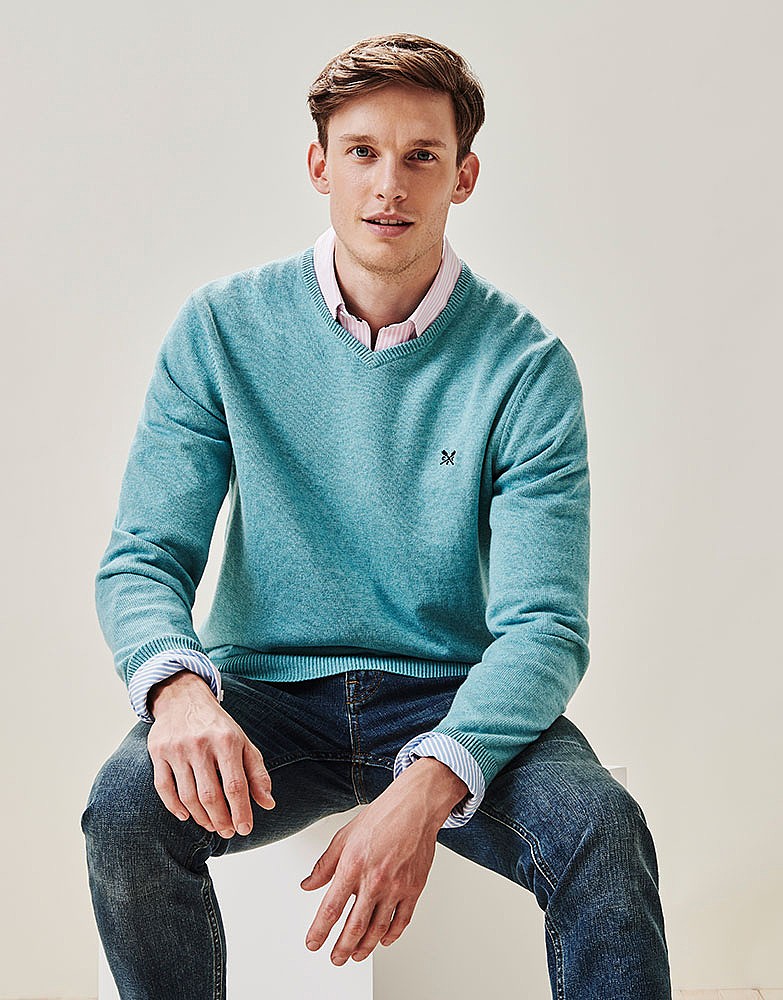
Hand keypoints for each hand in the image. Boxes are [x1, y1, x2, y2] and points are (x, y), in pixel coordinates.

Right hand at [147, 669, 275, 837]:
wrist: (184, 698)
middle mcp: (201, 744)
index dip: (241, 811)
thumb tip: (268, 804)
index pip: (235, 784)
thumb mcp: (243, 742)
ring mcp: (177, 748)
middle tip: (228, 832)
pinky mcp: (158, 751)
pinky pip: (164, 787)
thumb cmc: (218, 727)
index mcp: (227, 740)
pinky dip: (174, 807)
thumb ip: (257, 773)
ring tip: (211, 825)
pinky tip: (186, 816)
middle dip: (221, 819)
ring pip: (187, 795)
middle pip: (210, 794)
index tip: (245, 829)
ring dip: (200, 817)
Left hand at [300, 759, 466, 964]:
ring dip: (364, 948)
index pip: (331, 908)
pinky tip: (383, 940)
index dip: (319, 931)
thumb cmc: (382, 817)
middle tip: (335, 958)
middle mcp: (374, 880)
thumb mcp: (344, 837)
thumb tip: (308, 884)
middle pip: (354, 927)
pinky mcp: (414, 889)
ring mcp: (396, 887)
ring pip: (377, 929)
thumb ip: (325, 865)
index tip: (313, 943)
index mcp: (353, 866)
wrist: (414, 808)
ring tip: (356, 955)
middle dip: (341, 948)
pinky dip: (391, 936)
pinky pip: (401, 921)